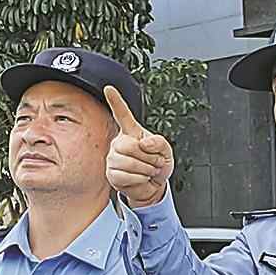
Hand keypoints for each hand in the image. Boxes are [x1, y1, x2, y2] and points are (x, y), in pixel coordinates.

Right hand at [103, 86, 171, 207]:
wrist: (152, 186)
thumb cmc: (158, 165)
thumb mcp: (166, 151)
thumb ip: (159, 142)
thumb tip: (144, 143)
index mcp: (132, 132)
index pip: (122, 114)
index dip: (115, 101)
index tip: (108, 88)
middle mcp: (119, 143)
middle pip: (130, 146)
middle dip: (148, 157)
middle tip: (154, 162)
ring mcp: (113, 158)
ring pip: (129, 163)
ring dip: (146, 169)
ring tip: (148, 170)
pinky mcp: (111, 173)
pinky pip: (126, 176)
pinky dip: (140, 179)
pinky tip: (141, 178)